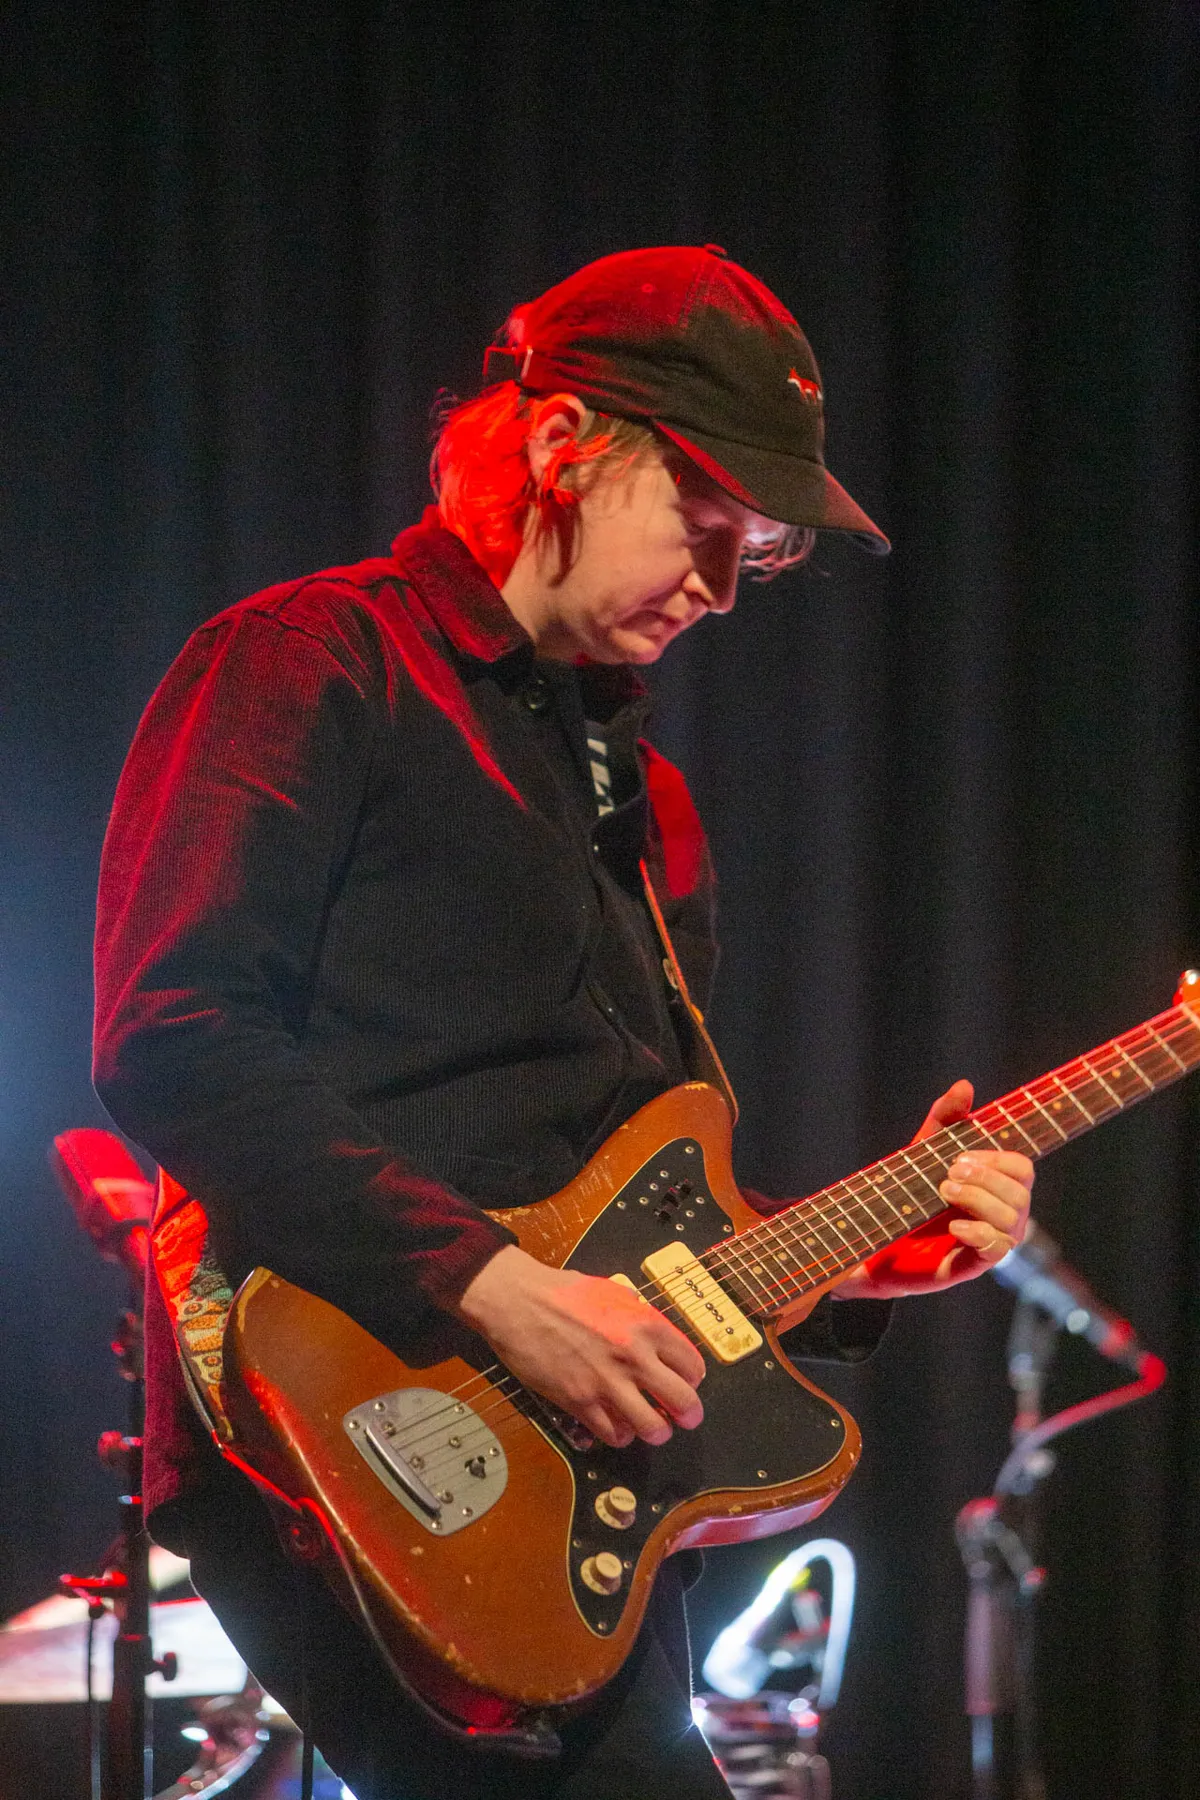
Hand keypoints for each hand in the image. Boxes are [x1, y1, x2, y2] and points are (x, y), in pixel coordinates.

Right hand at [454, 1245, 705, 1448]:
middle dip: (689, 1414)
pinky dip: (620, 1435)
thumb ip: (640, 1316)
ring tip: (653, 1428)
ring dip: (657, 1431)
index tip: (687, 1382)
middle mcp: (633, 1356)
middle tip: (685, 1417)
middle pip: (682, 1401)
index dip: (693, 1378)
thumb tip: (656, 1334)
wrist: (519, 1302)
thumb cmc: (563, 1292)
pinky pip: (613, 1433)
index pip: (691, 1364)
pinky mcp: (579, 1401)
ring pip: (652, 1428)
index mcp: (647, 1325)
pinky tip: (618, 1427)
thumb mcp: (614, 1292)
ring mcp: (606, 1382)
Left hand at [834, 1079, 1033, 1299]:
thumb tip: (965, 1085)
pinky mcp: (973, 1265)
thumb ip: (946, 1116)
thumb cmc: (909, 1189)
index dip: (998, 1160)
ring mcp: (990, 1241)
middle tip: (948, 1174)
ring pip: (1012, 1221)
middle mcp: (1001, 1214)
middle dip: (986, 1179)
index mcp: (997, 1186)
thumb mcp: (926, 1147)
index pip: (1023, 1169)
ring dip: (979, 1201)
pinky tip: (953, 1226)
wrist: (875, 1234)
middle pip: (1021, 1194)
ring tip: (944, 1191)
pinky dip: (977, 1234)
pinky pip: (996, 1251)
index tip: (962, 1155)